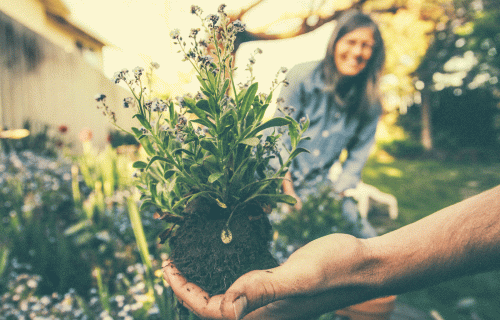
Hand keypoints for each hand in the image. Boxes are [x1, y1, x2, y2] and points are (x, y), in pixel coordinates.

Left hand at [163, 233, 371, 318]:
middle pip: (214, 306)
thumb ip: (263, 290)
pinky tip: (223, 256)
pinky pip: (244, 284)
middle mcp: (264, 311)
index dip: (184, 290)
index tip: (167, 265)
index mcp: (263, 314)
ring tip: (190, 259)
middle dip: (188, 286)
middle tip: (172, 259)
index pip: (211, 310)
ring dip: (205, 279)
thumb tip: (226, 309)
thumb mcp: (300, 277)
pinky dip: (227, 271)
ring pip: (227, 295)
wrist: (365, 264)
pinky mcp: (279, 286)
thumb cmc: (337, 269)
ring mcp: (272, 300)